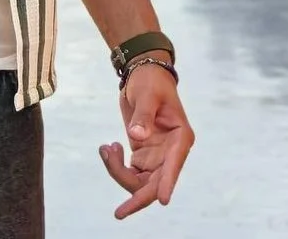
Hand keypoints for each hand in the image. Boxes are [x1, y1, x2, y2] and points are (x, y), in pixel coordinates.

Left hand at [100, 64, 193, 219]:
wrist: (142, 75)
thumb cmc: (150, 82)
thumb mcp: (147, 94)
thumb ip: (143, 115)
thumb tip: (136, 136)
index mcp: (181, 138)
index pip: (174, 165)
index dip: (168, 183)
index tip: (162, 200)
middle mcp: (171, 153)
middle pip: (156, 183)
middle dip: (136, 195)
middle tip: (119, 212)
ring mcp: (156, 157)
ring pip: (139, 181)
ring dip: (119, 172)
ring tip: (106, 148)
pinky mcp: (143, 155)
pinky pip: (129, 171)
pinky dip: (115, 165)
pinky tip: (108, 147)